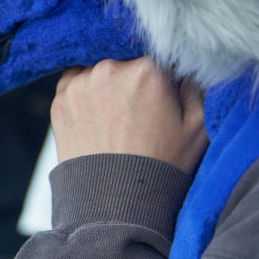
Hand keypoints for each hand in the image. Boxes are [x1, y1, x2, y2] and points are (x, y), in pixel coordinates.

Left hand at [52, 58, 206, 174]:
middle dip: (135, 75)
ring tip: (119, 114)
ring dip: (108, 81)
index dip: (164, 69)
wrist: (116, 206)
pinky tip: (100, 117)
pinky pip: (76, 82)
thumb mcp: (198, 128)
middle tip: (141, 107)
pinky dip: (87, 92)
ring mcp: (80, 83)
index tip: (165, 89)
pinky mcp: (60, 99)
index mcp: (148, 70)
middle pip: (127, 57)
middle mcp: (109, 68)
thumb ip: (197, 85)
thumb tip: (187, 63)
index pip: (159, 51)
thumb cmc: (163, 167)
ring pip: (100, 67)